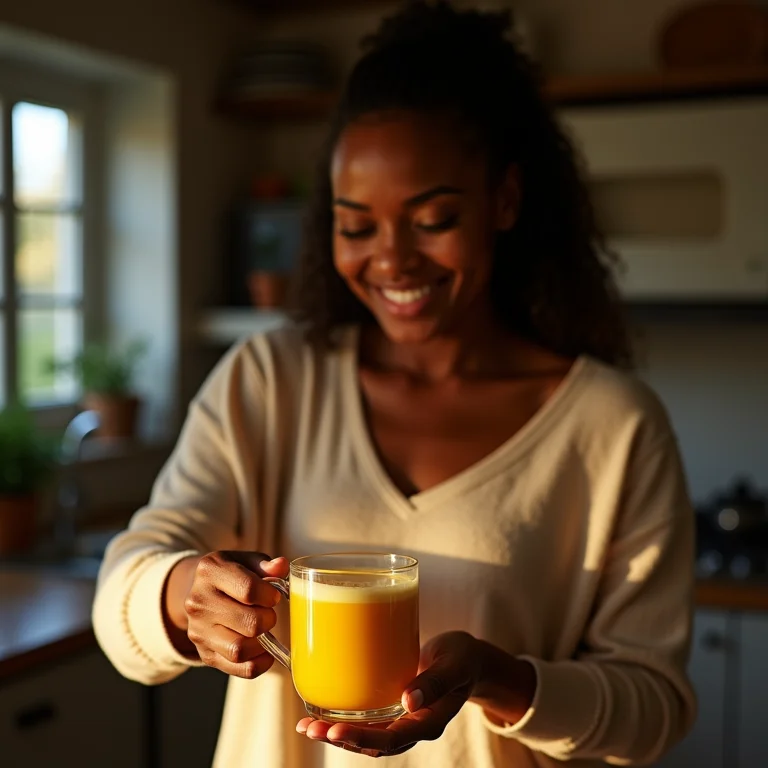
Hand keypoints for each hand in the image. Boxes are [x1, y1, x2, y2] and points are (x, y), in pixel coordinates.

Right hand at [178, 551, 288, 677]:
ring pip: (239, 649)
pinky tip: (264, 651)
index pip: (248, 589)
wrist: (200, 590)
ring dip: (262, 643)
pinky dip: (258, 664)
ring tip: (264, 630)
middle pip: (249, 622)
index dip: (270, 595)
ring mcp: (198, 630)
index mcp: (210, 571)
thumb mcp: (245, 561)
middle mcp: (199, 601)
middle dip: (269, 620)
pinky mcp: (204, 653)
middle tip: (269, 614)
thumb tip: (281, 566)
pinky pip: (237, 668)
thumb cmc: (231, 574)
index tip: (274, 596)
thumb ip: (265, 564)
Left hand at [297, 631, 482, 757]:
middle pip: (374, 744)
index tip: (334, 730)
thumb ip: (437, 681)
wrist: (467, 660)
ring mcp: (402, 720)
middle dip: (340, 738)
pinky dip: (345, 718)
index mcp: (430, 721)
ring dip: (336, 733)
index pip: (393, 739)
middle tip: (309, 728)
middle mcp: (413, 726)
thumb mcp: (456, 664)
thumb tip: (409, 701)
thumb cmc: (463, 658)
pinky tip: (322, 711)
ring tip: (306, 726)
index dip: (363, 738)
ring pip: (367, 736)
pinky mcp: (392, 708)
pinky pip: (367, 721)